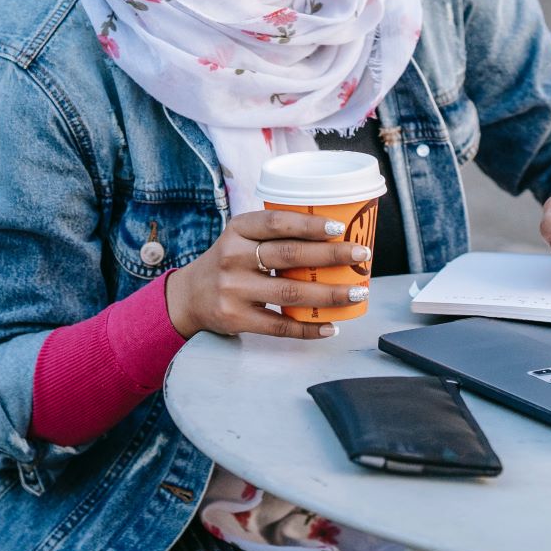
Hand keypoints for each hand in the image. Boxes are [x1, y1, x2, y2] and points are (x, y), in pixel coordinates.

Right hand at [166, 209, 371, 340]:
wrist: (189, 297)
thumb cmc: (230, 262)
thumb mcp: (241, 238)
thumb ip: (274, 236)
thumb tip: (336, 237)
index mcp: (237, 229)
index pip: (276, 223)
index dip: (309, 224)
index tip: (339, 227)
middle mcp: (233, 257)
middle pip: (289, 255)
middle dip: (331, 255)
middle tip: (361, 256)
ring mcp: (233, 290)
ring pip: (289, 292)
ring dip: (329, 294)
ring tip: (357, 292)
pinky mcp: (236, 318)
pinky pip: (279, 325)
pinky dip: (308, 328)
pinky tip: (331, 325)